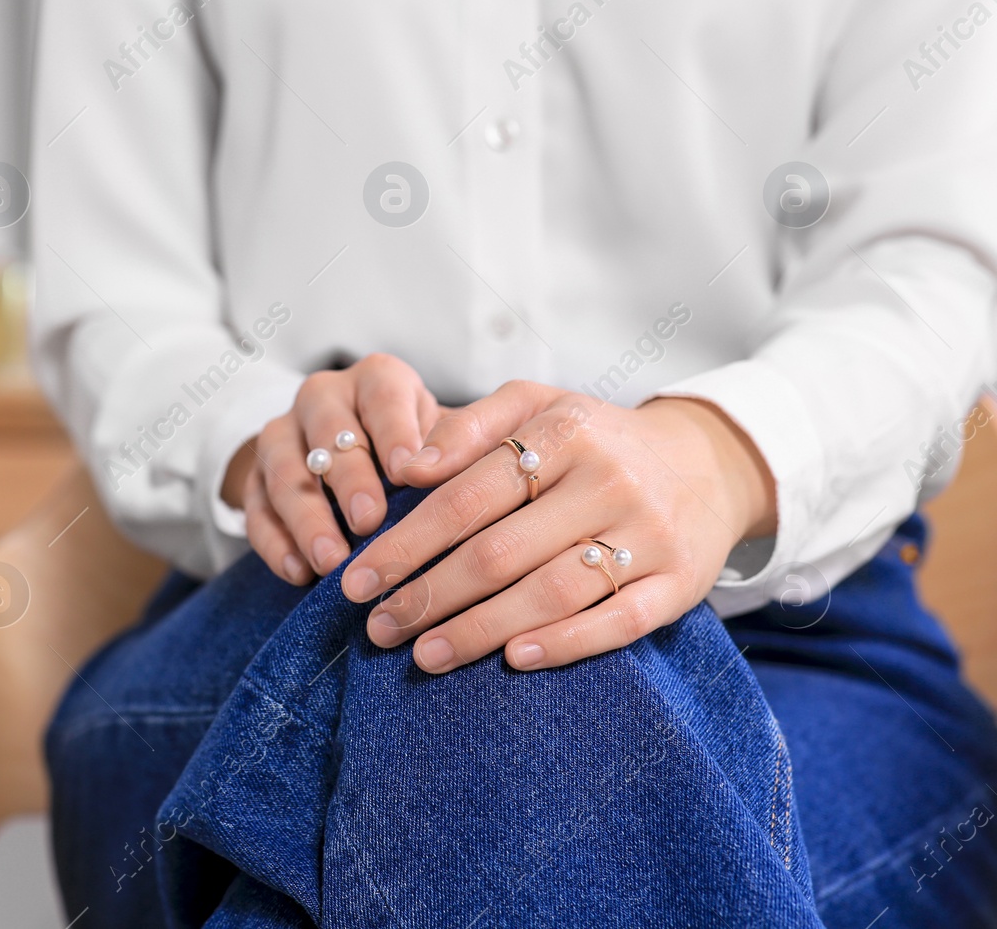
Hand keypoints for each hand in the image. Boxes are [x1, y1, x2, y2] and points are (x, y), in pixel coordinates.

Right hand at [222, 354, 442, 584]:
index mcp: (375, 379)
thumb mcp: (443, 435)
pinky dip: (276, 544)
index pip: (382, 396)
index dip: (393, 433)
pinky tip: (299, 573)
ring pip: (284, 471)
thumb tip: (459, 479)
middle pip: (329, 432)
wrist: (361, 454)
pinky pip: (257, 510)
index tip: (406, 473)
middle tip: (368, 521)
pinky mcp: (256, 477)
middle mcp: (324, 397)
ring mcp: (283, 435)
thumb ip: (454, 449)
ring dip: (308, 519)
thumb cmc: (418, 448)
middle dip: (349, 479)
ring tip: (332, 562)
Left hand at [340, 381, 775, 672]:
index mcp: (565, 432)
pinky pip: (619, 621)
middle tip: (377, 628)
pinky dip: (566, 643)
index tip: (357, 580)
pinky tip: (513, 660)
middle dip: (428, 595)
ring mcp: (648, 534)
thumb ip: (469, 427)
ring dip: (479, 630)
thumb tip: (407, 467)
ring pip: (551, 591)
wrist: (709, 464)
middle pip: (499, 551)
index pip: (466, 497)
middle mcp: (609, 481)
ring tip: (425, 654)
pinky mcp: (680, 582)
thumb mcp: (536, 405)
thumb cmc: (594, 440)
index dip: (406, 543)